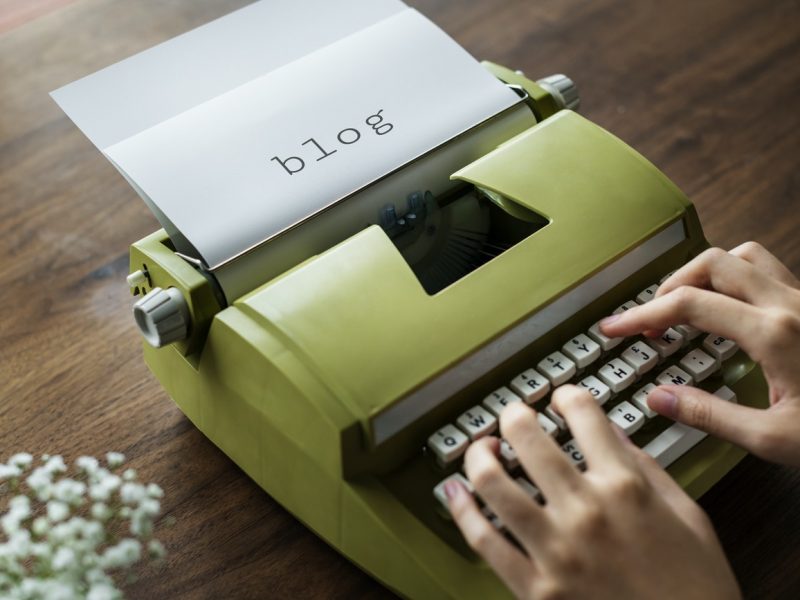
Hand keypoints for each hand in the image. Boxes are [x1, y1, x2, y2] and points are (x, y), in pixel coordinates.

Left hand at [446, 386, 739, 599]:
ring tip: (482, 449)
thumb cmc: (695, 588)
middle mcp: (586, 511)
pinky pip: (484, 540)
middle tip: (514, 416)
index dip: (567, 396)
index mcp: (626, 487)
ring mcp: (556, 549)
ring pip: (492, 482)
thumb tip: (611, 432)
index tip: (561, 398)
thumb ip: (646, 467)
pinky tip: (455, 492)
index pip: (583, 414)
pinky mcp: (536, 588)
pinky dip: (461, 510)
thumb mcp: (687, 515)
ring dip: (478, 455)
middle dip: (514, 415)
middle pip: (526, 436)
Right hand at [600, 242, 799, 465]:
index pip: (687, 304)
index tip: (614, 328)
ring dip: (706, 274)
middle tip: (651, 320)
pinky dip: (736, 279)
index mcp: (774, 333)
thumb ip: (709, 415)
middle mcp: (790, 304)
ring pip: (744, 256)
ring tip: (687, 306)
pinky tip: (730, 312)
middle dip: (670, 286)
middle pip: (712, 263)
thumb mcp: (775, 439)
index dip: (640, 314)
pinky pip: (769, 271)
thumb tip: (660, 398)